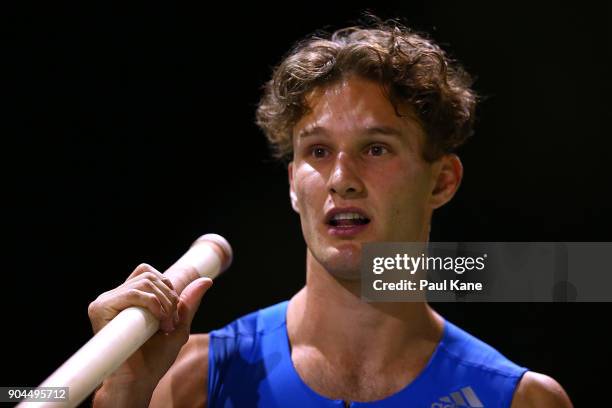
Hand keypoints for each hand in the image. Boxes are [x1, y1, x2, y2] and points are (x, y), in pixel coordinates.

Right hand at [88, 263, 211, 394]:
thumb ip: (189, 303)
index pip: (147, 272)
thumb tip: (206, 281)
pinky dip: (151, 303)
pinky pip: (132, 293)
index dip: (165, 285)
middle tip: (171, 322)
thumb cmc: (155, 359)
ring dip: (163, 302)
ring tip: (165, 325)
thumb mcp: (179, 326)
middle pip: (148, 275)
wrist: (139, 380)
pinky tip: (157, 321)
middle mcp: (116, 298)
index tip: (173, 311)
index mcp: (129, 299)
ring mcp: (107, 302)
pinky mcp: (100, 310)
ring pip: (144, 282)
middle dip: (169, 296)